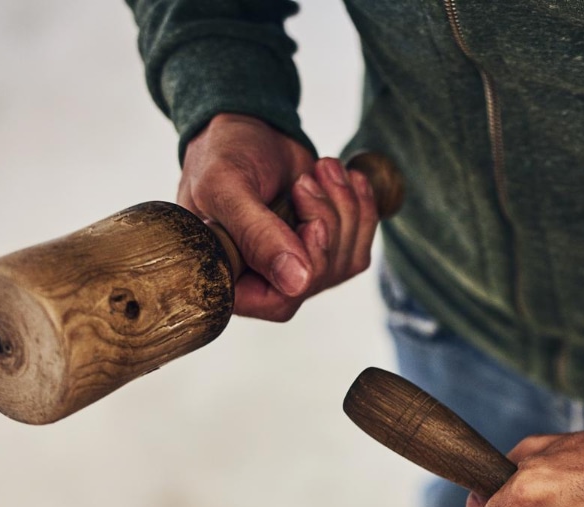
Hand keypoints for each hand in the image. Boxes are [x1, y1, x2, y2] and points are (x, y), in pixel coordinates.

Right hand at [177, 113, 378, 320]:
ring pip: (343, 263)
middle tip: (306, 181)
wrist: (251, 128)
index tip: (312, 224)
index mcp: (226, 276)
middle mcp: (261, 281)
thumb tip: (296, 284)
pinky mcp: (325, 252)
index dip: (304, 267)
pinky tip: (345, 178)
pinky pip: (359, 248)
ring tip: (323, 170)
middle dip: (325, 222)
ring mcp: (296, 269)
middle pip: (316, 280)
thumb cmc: (223, 154)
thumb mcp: (227, 187)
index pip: (276, 302)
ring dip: (343, 209)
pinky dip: (361, 209)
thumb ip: (257, 234)